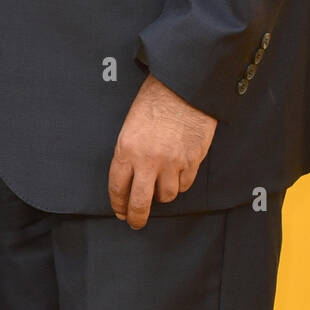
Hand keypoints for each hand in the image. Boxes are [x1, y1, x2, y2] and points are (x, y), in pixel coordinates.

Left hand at [107, 75, 216, 228]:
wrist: (183, 88)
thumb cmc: (154, 100)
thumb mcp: (131, 124)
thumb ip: (129, 152)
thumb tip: (130, 178)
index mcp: (126, 149)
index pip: (118, 187)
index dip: (118, 204)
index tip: (120, 212)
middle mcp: (148, 161)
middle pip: (140, 203)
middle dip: (136, 217)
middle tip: (136, 222)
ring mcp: (172, 164)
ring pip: (166, 196)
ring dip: (162, 195)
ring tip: (160, 187)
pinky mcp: (192, 162)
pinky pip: (185, 184)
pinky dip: (180, 183)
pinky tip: (177, 175)